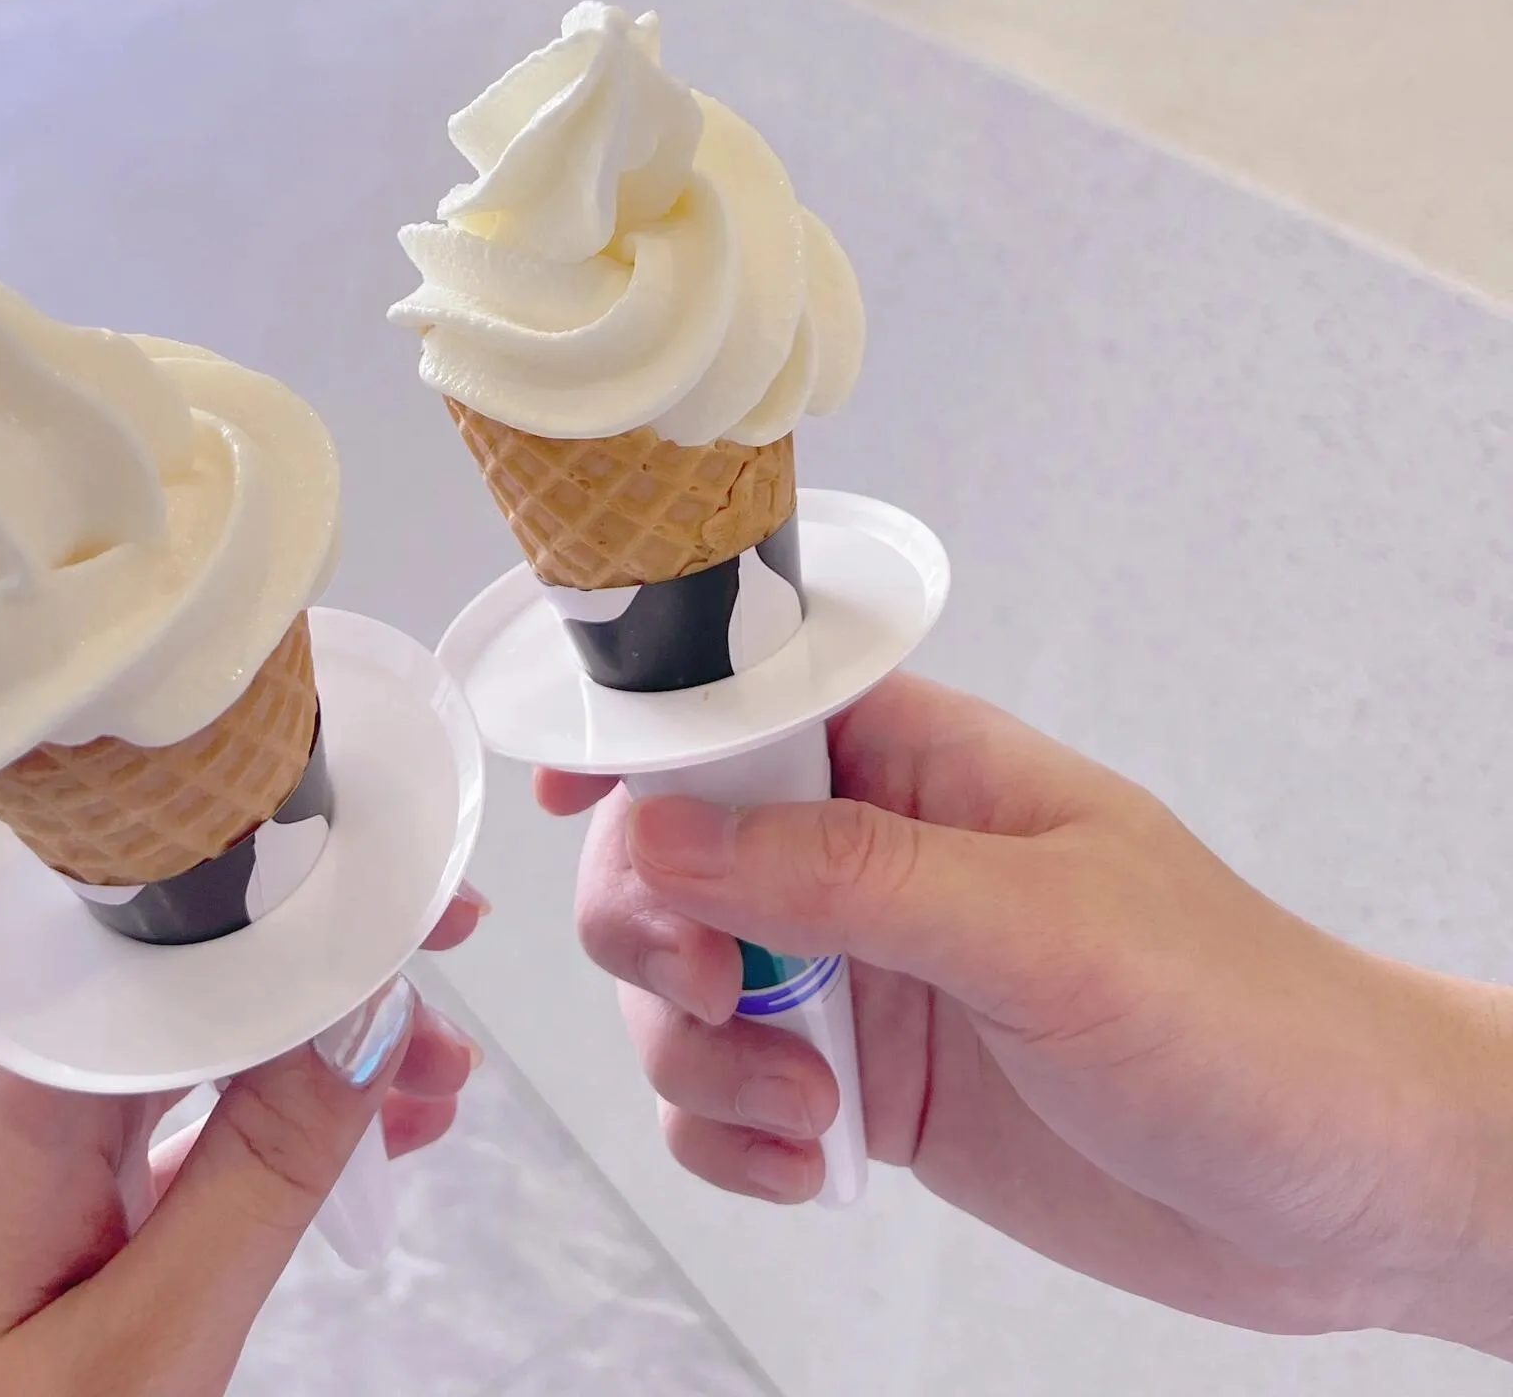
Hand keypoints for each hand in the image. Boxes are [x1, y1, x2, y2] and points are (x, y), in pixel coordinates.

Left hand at [0, 887, 488, 1396]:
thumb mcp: (141, 1351)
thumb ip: (258, 1179)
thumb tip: (367, 1020)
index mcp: (9, 1105)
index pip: (167, 938)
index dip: (300, 902)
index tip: (409, 903)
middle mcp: (7, 1102)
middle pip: (184, 973)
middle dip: (326, 961)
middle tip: (444, 961)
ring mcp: (21, 1156)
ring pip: (191, 1045)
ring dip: (314, 1044)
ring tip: (432, 1077)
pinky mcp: (40, 1206)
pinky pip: (174, 1123)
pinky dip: (269, 1120)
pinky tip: (356, 1136)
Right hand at [547, 683, 1512, 1356]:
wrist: (1333, 1190)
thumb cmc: (1237, 1014)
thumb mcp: (1041, 928)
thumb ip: (842, 874)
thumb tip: (661, 835)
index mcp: (918, 765)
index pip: (738, 712)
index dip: (639, 743)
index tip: (570, 803)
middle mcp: (868, 859)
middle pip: (673, 856)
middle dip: (657, 928)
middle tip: (713, 988)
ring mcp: (857, 973)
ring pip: (676, 984)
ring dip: (698, 1056)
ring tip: (805, 1109)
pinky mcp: (858, 1080)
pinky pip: (720, 1095)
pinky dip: (730, 1139)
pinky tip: (813, 1164)